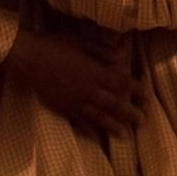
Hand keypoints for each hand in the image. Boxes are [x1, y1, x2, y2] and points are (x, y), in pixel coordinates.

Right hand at [5, 28, 146, 137]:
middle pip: (115, 104)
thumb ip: (102, 51)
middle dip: (131, 113)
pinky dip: (93, 127)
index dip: (136, 90)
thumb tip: (120, 56)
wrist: (30, 59)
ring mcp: (76, 101)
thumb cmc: (56, 46)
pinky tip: (100, 132)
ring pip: (100, 116)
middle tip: (143, 120)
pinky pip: (82, 120)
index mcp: (95, 72)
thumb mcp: (82, 42)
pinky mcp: (65, 108)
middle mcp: (88, 90)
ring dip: (115, 125)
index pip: (122, 84)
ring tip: (127, 134)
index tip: (146, 96)